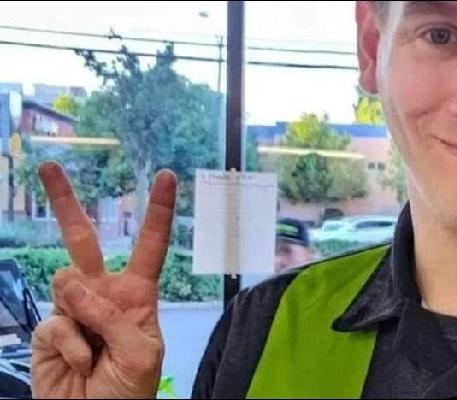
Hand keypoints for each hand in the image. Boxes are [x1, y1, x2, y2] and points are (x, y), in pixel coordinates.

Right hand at [31, 161, 176, 398]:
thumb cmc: (131, 391)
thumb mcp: (141, 353)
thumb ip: (113, 315)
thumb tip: (71, 284)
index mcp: (137, 295)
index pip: (150, 246)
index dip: (158, 211)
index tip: (165, 176)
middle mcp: (103, 295)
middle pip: (83, 241)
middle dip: (66, 202)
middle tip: (49, 167)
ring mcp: (73, 311)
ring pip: (65, 280)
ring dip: (82, 312)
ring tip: (94, 346)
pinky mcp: (49, 331)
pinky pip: (56, 323)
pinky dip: (71, 346)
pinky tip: (81, 364)